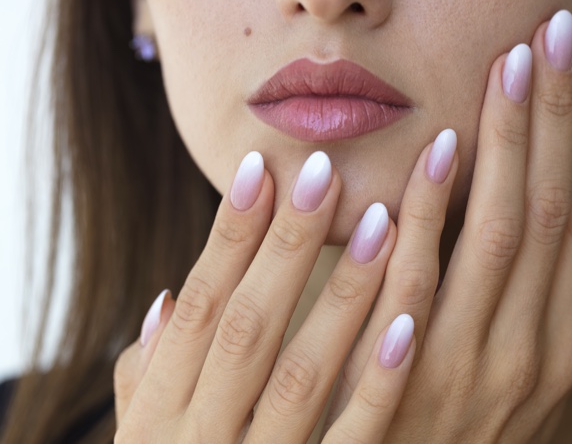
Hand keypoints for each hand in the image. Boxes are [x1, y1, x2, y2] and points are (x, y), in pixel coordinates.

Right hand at [113, 149, 425, 441]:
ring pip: (305, 371)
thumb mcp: (150, 439)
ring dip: (344, 294)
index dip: (228, 236)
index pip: (200, 307)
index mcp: (163, 415)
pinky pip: (353, 439)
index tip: (262, 166)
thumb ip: (155, 376)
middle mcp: (203, 437)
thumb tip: (170, 298)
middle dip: (288, 245)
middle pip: (248, 325)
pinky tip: (408, 321)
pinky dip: (377, 381)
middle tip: (328, 169)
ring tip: (384, 218)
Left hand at [324, 10, 571, 441]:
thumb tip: (504, 205)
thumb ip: (504, 302)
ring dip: (509, 145)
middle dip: (555, 120)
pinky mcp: (410, 382)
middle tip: (548, 37)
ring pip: (505, 235)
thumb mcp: (497, 372)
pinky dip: (434, 213)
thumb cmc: (446, 429)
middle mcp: (534, 355)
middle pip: (555, 212)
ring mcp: (476, 370)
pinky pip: (425, 281)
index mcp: (558, 347)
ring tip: (507, 67)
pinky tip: (436, 149)